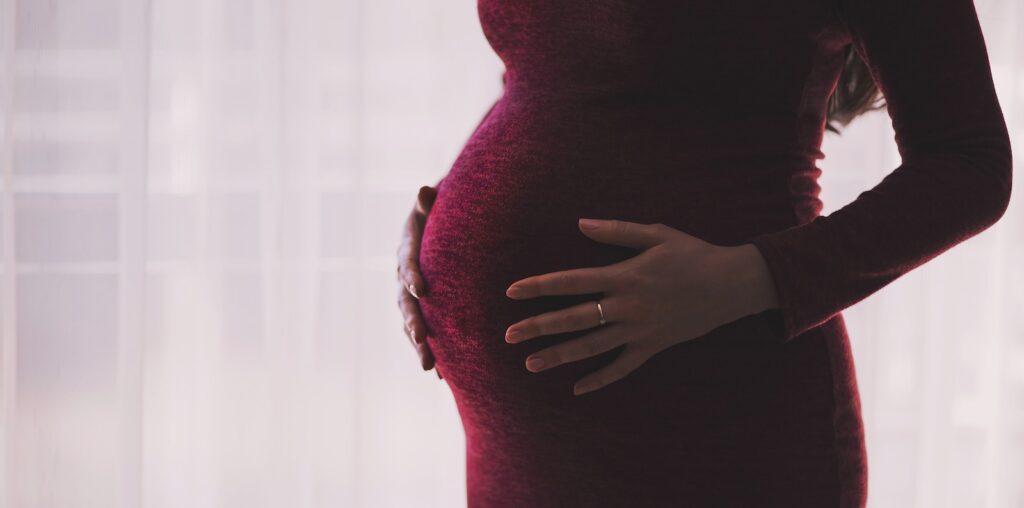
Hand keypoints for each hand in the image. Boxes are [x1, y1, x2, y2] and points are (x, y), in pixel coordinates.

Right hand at [396, 185, 442, 378]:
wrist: (441, 227)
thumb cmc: (441, 212)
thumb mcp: (435, 204)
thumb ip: (429, 202)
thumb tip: (425, 190)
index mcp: (407, 250)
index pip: (406, 263)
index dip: (411, 275)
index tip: (421, 289)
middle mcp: (404, 277)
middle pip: (405, 302)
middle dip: (413, 321)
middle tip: (422, 339)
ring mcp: (411, 296)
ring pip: (411, 323)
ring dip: (419, 346)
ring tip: (430, 367)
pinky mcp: (423, 310)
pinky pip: (424, 334)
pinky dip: (433, 352)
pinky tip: (443, 376)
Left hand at [504, 218, 777, 395]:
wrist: (733, 284)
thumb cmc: (693, 253)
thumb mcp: (656, 233)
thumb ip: (615, 231)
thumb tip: (580, 223)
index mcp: (623, 276)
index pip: (570, 282)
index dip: (539, 286)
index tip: (512, 292)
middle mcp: (627, 306)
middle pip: (573, 319)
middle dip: (538, 326)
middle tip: (508, 335)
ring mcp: (640, 330)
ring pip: (592, 347)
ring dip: (560, 356)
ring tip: (531, 363)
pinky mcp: (654, 346)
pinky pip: (623, 368)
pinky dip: (601, 379)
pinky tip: (578, 389)